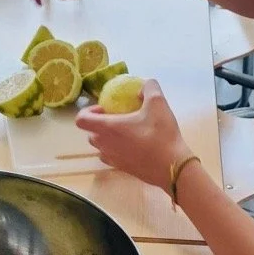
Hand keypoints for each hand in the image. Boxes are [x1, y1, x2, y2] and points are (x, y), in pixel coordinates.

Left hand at [76, 79, 191, 190]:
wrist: (172, 167)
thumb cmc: (161, 135)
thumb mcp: (158, 103)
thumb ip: (149, 87)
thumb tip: (143, 85)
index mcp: (108, 128)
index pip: (81, 120)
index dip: (87, 111)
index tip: (104, 108)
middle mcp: (105, 145)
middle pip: (90, 134)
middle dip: (99, 125)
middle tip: (117, 118)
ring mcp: (112, 159)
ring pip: (100, 147)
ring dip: (107, 138)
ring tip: (126, 132)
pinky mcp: (122, 169)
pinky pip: (111, 157)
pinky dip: (116, 150)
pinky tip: (133, 145)